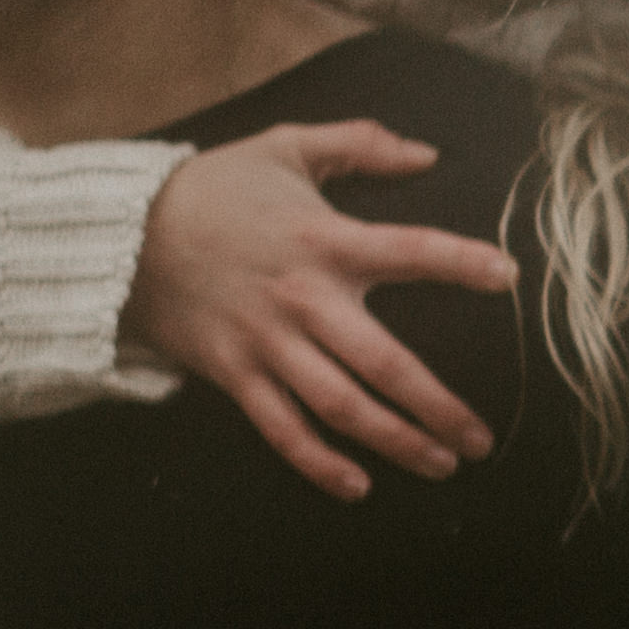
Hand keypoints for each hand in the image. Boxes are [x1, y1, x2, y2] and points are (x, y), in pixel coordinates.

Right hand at [131, 123, 519, 499]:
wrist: (121, 231)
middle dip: (439, 407)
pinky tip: (357, 484)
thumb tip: (426, 154)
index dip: (461, 262)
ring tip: (442, 463)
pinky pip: (282, 429)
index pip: (409, 250)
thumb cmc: (213, 188)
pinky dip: (319, 463)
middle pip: (385, 363)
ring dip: (396, 442)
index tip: (508, 277)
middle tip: (481, 438)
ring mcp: (268, 342)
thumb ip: (359, 144)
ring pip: (342, 407)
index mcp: (325, 238)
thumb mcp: (285, 145)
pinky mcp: (234, 373)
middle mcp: (304, 298)